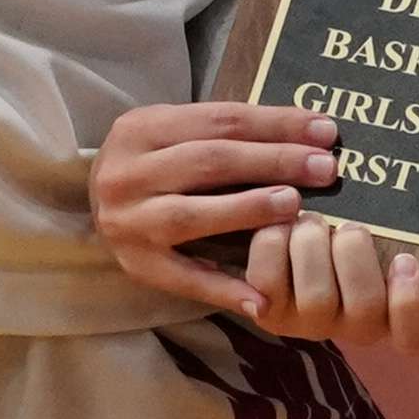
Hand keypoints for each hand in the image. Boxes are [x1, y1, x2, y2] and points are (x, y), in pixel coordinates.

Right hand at [93, 102, 418, 341]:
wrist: (93, 204)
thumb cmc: (155, 163)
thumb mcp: (176, 133)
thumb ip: (227, 133)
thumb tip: (312, 135)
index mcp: (141, 128)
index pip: (220, 120)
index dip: (276, 124)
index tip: (325, 131)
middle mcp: (127, 173)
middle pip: (209, 162)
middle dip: (272, 161)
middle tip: (325, 168)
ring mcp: (128, 222)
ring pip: (192, 214)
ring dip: (247, 210)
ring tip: (294, 206)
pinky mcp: (137, 265)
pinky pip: (186, 278)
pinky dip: (225, 289)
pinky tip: (263, 298)